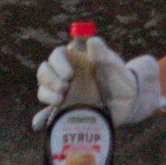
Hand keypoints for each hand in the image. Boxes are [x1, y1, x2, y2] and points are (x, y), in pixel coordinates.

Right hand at [31, 37, 165, 130]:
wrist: (127, 104)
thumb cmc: (120, 79)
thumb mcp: (113, 66)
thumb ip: (102, 54)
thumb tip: (92, 40)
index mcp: (76, 60)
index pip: (58, 54)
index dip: (58, 60)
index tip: (69, 71)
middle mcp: (65, 75)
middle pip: (45, 70)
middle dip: (50, 76)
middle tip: (66, 83)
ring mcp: (63, 93)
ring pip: (43, 89)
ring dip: (46, 93)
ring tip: (59, 99)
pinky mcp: (63, 110)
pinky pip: (47, 114)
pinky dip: (41, 118)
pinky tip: (38, 123)